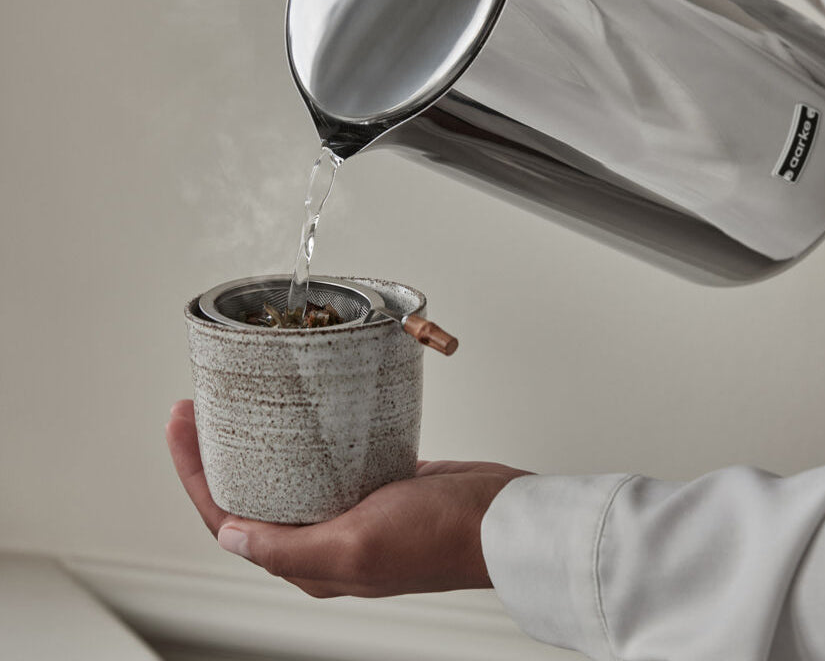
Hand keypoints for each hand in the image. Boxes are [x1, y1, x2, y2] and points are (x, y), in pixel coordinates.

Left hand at [166, 400, 530, 596]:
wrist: (502, 519)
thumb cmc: (441, 537)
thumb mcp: (358, 545)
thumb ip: (290, 547)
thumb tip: (230, 536)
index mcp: (311, 562)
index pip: (230, 520)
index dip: (196, 474)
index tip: (182, 424)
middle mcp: (326, 539)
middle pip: (252, 494)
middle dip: (216, 452)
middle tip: (199, 408)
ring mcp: (354, 509)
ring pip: (288, 475)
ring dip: (257, 441)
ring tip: (239, 403)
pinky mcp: (379, 482)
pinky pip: (329, 460)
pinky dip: (306, 437)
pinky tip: (304, 412)